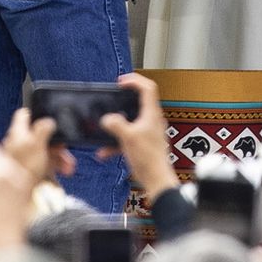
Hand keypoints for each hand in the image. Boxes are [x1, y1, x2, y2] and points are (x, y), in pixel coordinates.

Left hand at [1, 106, 73, 182]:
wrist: (17, 197)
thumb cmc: (22, 169)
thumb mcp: (35, 144)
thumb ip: (42, 129)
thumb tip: (48, 120)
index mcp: (18, 133)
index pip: (24, 115)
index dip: (36, 113)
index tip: (48, 116)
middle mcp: (19, 144)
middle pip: (41, 135)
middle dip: (56, 142)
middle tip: (64, 148)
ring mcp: (25, 158)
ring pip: (46, 151)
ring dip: (60, 157)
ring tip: (68, 166)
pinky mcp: (29, 171)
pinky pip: (46, 164)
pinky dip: (56, 166)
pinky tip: (64, 171)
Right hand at [98, 72, 178, 201]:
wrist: (157, 180)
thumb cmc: (148, 159)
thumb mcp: (128, 138)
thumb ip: (116, 125)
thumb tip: (107, 119)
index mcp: (152, 114)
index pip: (148, 88)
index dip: (134, 81)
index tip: (121, 82)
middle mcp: (153, 120)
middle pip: (140, 101)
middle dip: (124, 99)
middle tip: (114, 97)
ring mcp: (150, 132)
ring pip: (132, 121)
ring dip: (118, 124)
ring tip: (105, 127)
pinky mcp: (145, 144)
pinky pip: (129, 137)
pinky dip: (117, 142)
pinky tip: (104, 152)